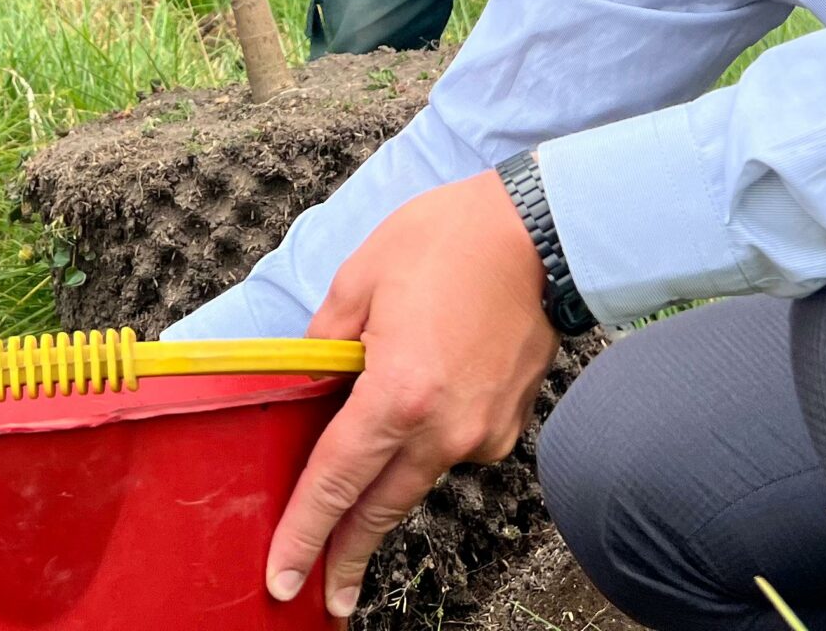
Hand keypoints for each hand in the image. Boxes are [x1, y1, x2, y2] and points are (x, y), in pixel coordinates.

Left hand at [267, 172, 559, 619]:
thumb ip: (325, 341)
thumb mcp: (360, 278)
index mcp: (398, 394)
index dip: (305, 533)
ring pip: (416, 478)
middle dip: (346, 554)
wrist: (541, 231)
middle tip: (323, 595)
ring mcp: (481, 432)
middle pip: (380, 508)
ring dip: (384, 495)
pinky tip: (420, 409)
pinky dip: (427, 444)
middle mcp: (443, 428)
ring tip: (353, 510)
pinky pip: (452, 449)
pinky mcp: (506, 424)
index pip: (336, 481)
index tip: (284, 574)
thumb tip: (310, 378)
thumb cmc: (451, 240)